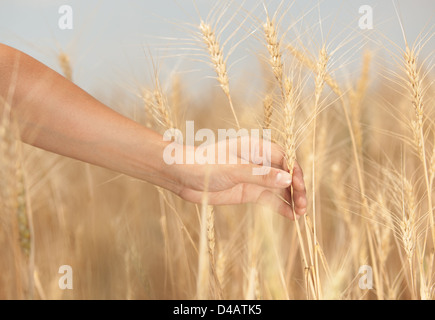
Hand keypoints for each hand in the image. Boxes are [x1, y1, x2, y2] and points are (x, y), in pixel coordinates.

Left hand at [166, 137, 306, 219]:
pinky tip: (291, 216)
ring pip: (279, 187)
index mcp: (256, 148)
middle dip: (296, 187)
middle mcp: (258, 162)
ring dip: (291, 198)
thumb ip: (260, 175)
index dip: (294, 171)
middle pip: (285, 173)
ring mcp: (254, 178)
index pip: (284, 158)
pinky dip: (280, 206)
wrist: (183, 177)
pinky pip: (269, 199)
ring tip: (301, 214)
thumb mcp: (234, 170)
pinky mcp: (248, 192)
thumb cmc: (206, 165)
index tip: (298, 186)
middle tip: (303, 204)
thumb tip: (288, 179)